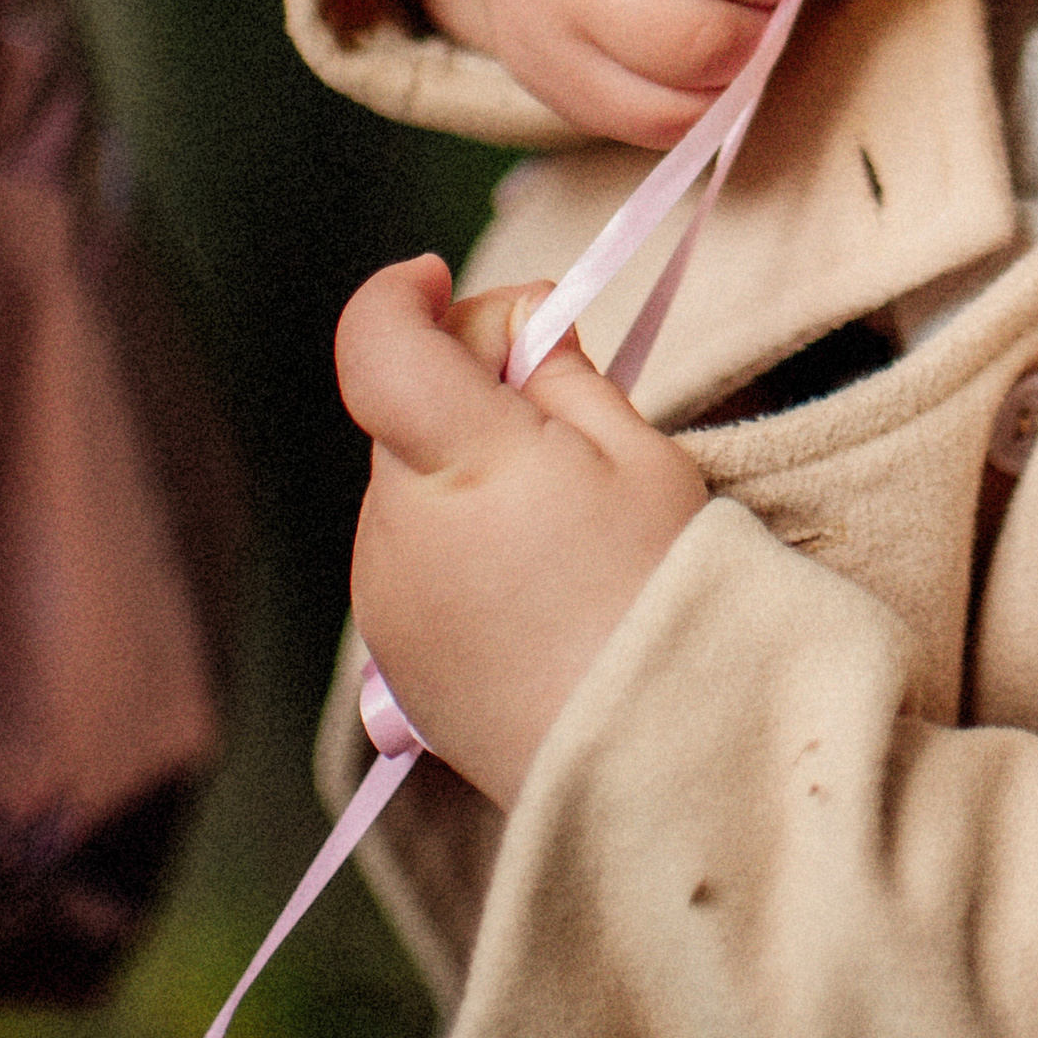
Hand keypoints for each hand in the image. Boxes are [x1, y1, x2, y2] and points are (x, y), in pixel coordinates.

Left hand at [339, 257, 709, 806]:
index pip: (375, 344)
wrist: (650, 760)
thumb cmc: (662, 593)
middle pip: (403, 413)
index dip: (399, 294)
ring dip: (465, 474)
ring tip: (563, 527)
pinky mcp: (391, 656)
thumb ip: (561, 370)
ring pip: (410, 487)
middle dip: (468, 390)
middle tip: (567, 416)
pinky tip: (536, 585)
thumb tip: (516, 325)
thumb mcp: (638, 453)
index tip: (440, 277)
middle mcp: (393, 527)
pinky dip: (461, 543)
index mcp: (457, 462)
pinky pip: (413, 558)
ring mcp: (383, 598)